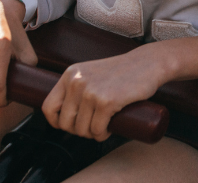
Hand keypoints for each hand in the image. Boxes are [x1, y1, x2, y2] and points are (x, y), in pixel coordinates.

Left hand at [42, 47, 162, 140]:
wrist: (148, 63)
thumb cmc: (121, 72)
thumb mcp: (91, 73)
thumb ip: (76, 86)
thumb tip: (63, 115)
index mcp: (70, 75)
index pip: (48, 107)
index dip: (56, 122)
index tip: (70, 124)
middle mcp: (77, 82)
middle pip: (65, 123)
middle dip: (78, 131)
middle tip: (92, 126)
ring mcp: (91, 92)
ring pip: (82, 129)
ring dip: (92, 134)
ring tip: (103, 126)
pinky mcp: (107, 101)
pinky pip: (97, 130)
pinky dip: (102, 134)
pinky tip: (109, 128)